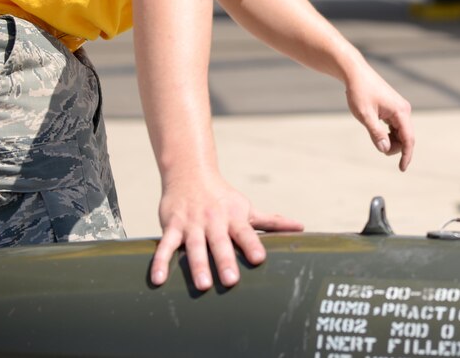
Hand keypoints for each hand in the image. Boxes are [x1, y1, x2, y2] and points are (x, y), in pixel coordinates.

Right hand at [150, 171, 303, 290]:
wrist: (190, 174)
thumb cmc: (223, 198)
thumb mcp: (247, 209)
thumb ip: (272, 221)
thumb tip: (300, 227)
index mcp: (234, 217)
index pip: (246, 232)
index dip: (252, 245)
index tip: (259, 259)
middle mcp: (214, 220)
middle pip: (220, 242)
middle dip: (225, 260)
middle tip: (231, 281)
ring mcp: (192, 224)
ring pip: (195, 246)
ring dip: (198, 265)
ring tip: (203, 285)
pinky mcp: (172, 226)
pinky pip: (165, 246)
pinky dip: (161, 261)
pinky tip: (159, 279)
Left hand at [345, 62, 414, 170]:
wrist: (356, 73)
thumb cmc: (359, 92)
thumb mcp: (365, 115)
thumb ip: (376, 133)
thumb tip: (385, 149)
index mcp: (400, 111)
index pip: (408, 138)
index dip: (406, 155)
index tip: (402, 169)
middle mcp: (404, 110)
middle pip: (406, 137)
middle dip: (394, 147)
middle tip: (376, 143)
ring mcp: (400, 108)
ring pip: (401, 133)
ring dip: (391, 140)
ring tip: (374, 134)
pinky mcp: (394, 108)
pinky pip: (396, 127)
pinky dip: (389, 133)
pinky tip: (378, 130)